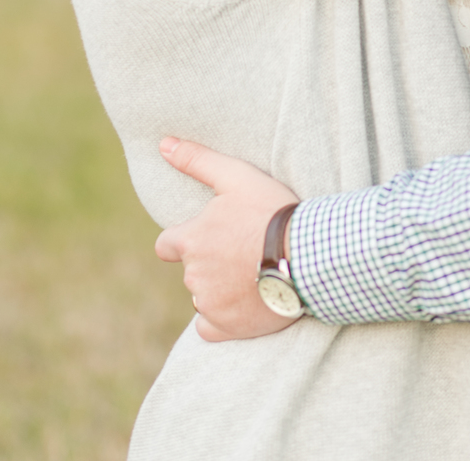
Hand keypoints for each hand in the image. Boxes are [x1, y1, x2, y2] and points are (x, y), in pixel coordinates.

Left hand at [155, 137, 300, 341]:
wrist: (305, 253)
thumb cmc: (271, 211)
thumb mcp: (236, 176)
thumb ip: (197, 160)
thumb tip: (163, 143)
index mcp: (190, 240)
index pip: (166, 245)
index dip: (184, 241)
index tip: (208, 238)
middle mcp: (193, 275)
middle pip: (192, 271)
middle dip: (211, 262)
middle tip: (244, 251)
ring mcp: (208, 304)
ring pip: (204, 297)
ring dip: (220, 288)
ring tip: (253, 273)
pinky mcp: (226, 327)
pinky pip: (210, 327)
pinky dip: (223, 318)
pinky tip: (245, 303)